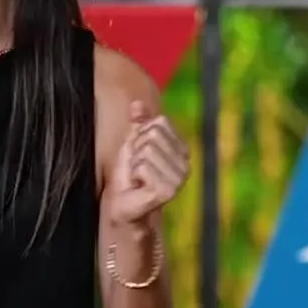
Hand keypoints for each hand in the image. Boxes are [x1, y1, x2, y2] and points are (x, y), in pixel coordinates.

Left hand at [109, 101, 188, 225]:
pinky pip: (142, 166)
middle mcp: (186, 164)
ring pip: (146, 150)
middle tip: (136, 168)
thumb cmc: (128, 174)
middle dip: (136, 149)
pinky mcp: (168, 190)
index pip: (160, 122)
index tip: (139, 154)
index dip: (141, 135)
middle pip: (152, 135)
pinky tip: (137, 186)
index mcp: (183, 150)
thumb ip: (139, 122)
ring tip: (136, 178)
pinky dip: (133, 174)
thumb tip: (137, 103)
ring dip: (133, 163)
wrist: (122, 204)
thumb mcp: (133, 142)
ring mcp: (179, 178)